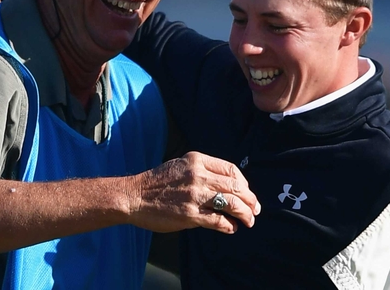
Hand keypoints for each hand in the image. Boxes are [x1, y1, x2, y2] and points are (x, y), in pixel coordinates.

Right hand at [128, 151, 260, 234]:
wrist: (135, 196)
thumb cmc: (157, 182)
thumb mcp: (181, 166)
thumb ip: (202, 171)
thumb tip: (225, 185)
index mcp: (197, 161)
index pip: (231, 169)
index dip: (244, 183)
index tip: (247, 192)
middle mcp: (198, 175)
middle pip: (236, 187)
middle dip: (250, 200)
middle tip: (255, 209)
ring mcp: (195, 195)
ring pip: (232, 203)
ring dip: (245, 214)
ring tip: (248, 221)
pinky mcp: (191, 214)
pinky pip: (219, 220)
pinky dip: (229, 226)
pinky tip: (230, 228)